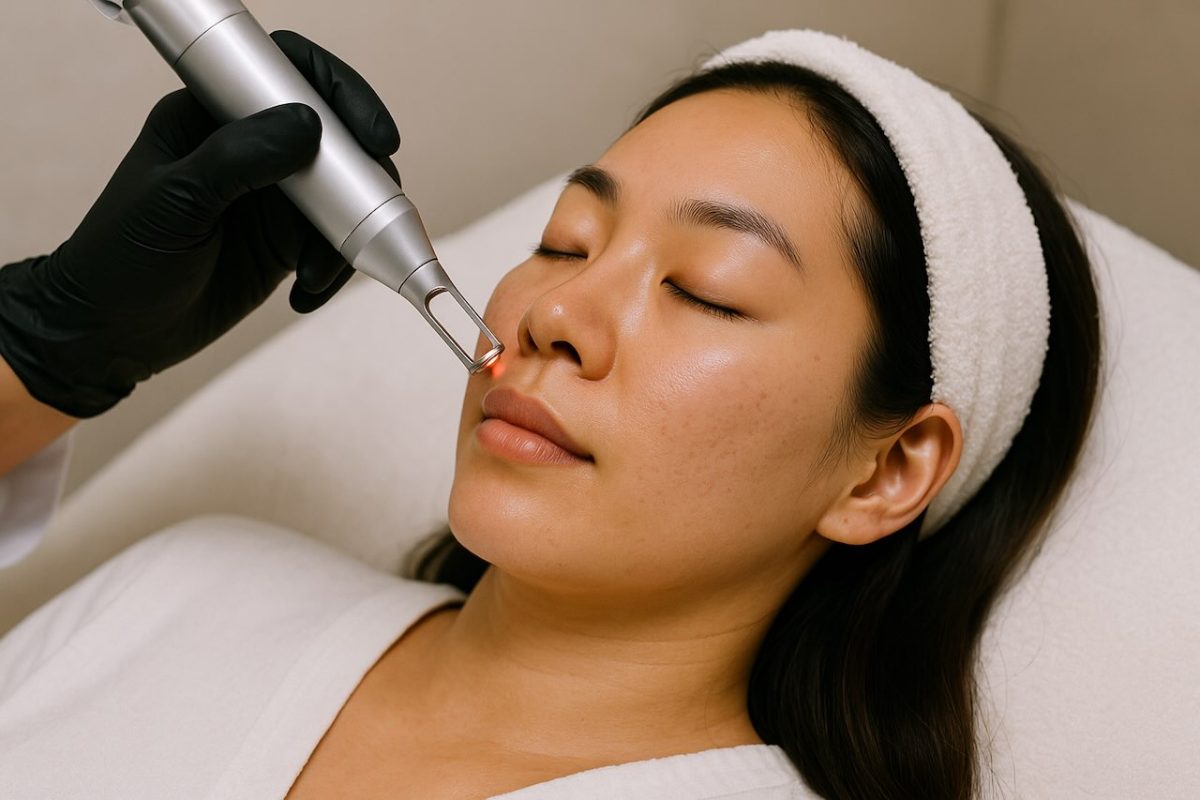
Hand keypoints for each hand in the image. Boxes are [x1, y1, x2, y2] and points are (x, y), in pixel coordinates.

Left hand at [0, 30, 401, 418]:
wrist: (112, 334)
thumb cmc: (121, 259)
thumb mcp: (175, 202)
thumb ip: (239, 158)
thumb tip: (310, 126)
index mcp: (212, 114)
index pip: (287, 73)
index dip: (339, 92)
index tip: (374, 135)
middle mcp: (250, 147)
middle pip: (335, 135)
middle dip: (363, 175)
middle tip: (376, 209)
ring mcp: (273, 196)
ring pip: (346, 195)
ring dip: (348, 237)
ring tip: (316, 276)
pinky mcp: (286, 243)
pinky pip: (336, 244)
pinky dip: (335, 271)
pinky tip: (305, 296)